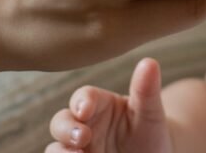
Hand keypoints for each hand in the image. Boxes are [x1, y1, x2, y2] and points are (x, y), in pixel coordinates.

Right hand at [47, 58, 171, 152]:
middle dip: (65, 129)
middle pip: (61, 122)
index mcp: (98, 104)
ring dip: (60, 152)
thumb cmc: (149, 130)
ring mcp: (77, 148)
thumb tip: (149, 62)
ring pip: (55, 148)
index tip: (85, 110)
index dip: (81, 101)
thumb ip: (146, 90)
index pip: (83, 97)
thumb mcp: (150, 112)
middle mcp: (82, 125)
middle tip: (82, 138)